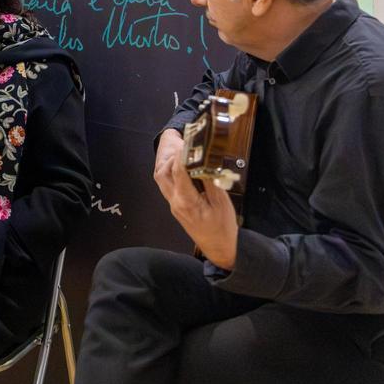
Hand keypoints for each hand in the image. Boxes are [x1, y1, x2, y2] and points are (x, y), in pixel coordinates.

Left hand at [153, 129, 238, 269]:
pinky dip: (167, 169)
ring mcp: (172, 204)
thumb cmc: (223, 227)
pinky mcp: (174, 205)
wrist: (219, 248)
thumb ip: (211, 180)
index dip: (181, 154)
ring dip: (164, 160)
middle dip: (167, 153)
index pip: (178, 172)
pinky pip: (165, 183)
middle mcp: (175, 202)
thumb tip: (204, 160)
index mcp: (187, 202)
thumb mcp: (222, 203)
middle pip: (162, 173)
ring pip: (160, 178)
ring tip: (174, 144)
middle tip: (175, 136)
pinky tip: (176, 160)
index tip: (187, 139)